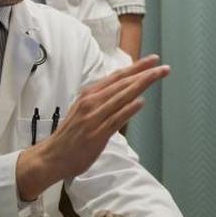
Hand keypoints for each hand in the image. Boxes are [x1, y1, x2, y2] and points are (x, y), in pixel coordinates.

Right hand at [16, 55, 169, 199]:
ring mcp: (94, 117)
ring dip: (141, 85)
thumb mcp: (84, 110)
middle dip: (144, 73)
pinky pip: (115, 119)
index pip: (117, 77)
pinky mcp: (96, 133)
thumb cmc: (71, 134)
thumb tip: (123, 92)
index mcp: (89, 94)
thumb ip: (102, 100)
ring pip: (121, 97)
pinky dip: (128, 109)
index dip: (136, 67)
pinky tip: (140, 102)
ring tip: (157, 76)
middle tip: (163, 66)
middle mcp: (91, 102)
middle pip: (122, 84)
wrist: (52, 156)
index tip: (153, 60)